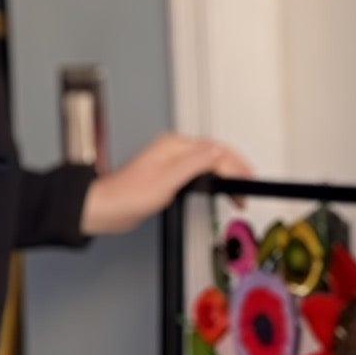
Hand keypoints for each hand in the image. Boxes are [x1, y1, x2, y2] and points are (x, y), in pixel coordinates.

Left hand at [79, 131, 252, 236]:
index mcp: (174, 146)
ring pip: (208, 162)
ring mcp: (171, 162)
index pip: (215, 150)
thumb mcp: (167, 179)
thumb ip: (194, 163)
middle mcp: (173, 150)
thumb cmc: (127, 194)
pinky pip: (198, 173)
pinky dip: (213, 180)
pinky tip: (217, 189)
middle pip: (214, 153)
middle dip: (235, 168)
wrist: (106, 209)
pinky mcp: (168, 176)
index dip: (235, 164)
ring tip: (239, 189)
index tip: (248, 178)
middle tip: (250, 183)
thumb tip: (217, 152)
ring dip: (226, 174)